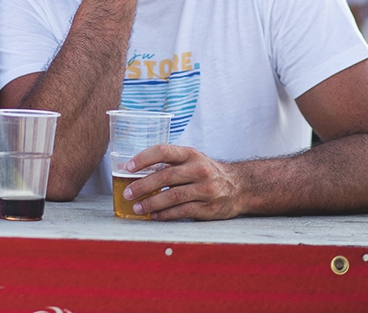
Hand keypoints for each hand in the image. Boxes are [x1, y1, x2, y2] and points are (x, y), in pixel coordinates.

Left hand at [121, 144, 242, 220]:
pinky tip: (154, 216)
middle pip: (166, 176)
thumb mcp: (192, 160)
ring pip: (173, 197)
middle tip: (127, 193)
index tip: (128, 167)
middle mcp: (199, 169)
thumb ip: (169, 164)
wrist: (240, 187)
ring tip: (137, 208)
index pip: (164, 151)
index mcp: (191, 154)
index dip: (143, 158)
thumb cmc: (206, 172)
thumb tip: (136, 172)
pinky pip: (182, 212)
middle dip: (142, 186)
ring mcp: (205, 189)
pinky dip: (165, 215)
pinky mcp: (208, 208)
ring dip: (151, 203)